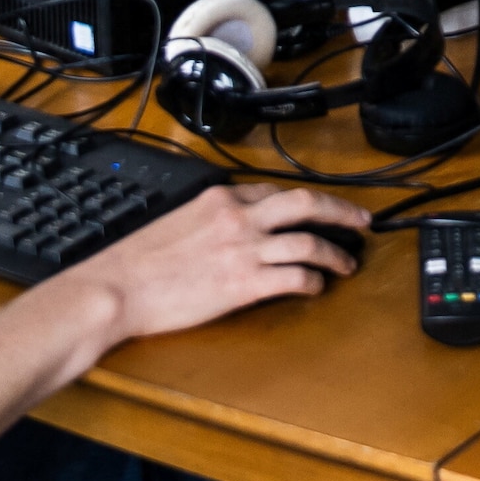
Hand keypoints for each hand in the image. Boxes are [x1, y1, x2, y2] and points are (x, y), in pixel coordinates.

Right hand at [53, 185, 366, 342]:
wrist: (117, 288)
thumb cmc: (135, 262)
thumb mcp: (174, 222)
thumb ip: (206, 219)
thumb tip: (221, 227)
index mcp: (218, 199)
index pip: (272, 192)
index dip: (301, 203)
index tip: (316, 209)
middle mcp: (237, 218)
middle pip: (304, 204)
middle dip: (340, 210)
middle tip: (363, 220)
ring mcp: (243, 250)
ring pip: (308, 241)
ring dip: (335, 252)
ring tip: (348, 263)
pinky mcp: (244, 284)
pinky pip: (294, 277)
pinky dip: (313, 281)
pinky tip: (317, 287)